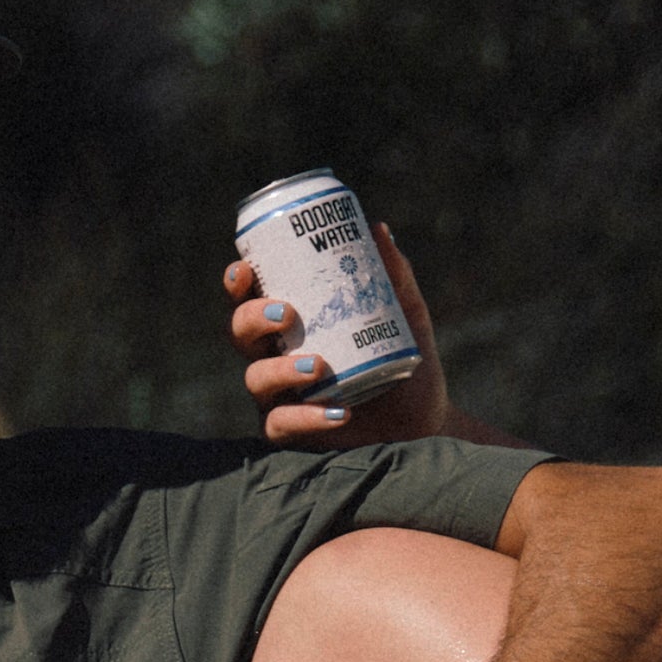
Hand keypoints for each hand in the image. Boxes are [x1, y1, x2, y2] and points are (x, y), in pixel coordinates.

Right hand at [224, 228, 449, 444]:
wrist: (424, 418)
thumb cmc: (403, 359)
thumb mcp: (405, 314)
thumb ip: (392, 276)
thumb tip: (378, 229)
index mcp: (291, 322)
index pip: (251, 297)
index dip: (238, 282)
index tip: (245, 269)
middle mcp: (276, 356)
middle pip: (240, 333)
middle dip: (254, 319)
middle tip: (287, 314)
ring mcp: (281, 396)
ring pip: (256, 380)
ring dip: (279, 370)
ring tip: (317, 366)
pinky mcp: (295, 432)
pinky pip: (281, 426)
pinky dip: (306, 418)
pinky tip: (337, 412)